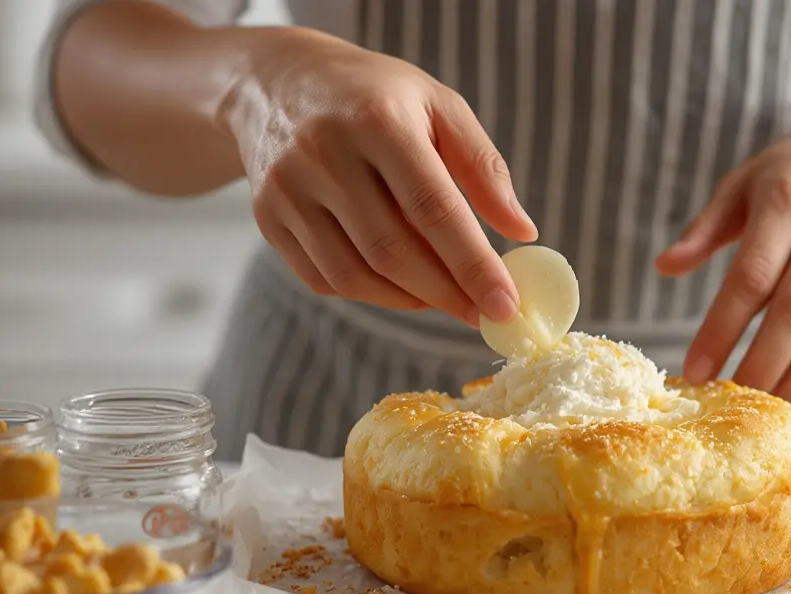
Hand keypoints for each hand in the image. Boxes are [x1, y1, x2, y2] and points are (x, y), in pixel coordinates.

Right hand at [223, 28, 537, 323]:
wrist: (276, 82)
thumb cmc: (376, 98)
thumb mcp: (439, 108)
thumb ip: (484, 169)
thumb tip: (523, 233)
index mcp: (378, 120)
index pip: (433, 209)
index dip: (473, 265)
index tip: (507, 305)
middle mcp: (325, 154)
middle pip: (393, 251)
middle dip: (446, 294)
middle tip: (483, 315)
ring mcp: (288, 190)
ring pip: (355, 275)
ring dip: (410, 301)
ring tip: (444, 296)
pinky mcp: (268, 218)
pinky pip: (325, 279)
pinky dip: (371, 293)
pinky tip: (399, 283)